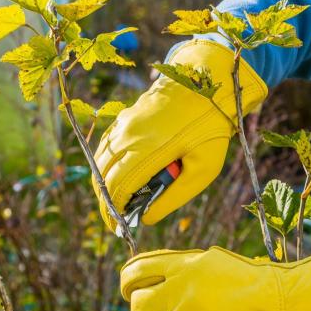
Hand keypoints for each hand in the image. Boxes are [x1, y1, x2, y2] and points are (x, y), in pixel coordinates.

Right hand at [91, 40, 266, 230]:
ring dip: (105, 184)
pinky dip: (107, 166)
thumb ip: (174, 197)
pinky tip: (120, 175)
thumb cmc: (210, 127)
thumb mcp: (203, 169)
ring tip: (119, 202)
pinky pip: (106, 147)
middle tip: (117, 220)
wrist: (206, 82)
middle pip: (103, 178)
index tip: (119, 229)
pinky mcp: (124, 117)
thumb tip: (146, 218)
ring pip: (101, 162)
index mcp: (147, 151)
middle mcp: (128, 137)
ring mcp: (123, 125)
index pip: (116, 189)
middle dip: (106, 203)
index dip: (114, 213)